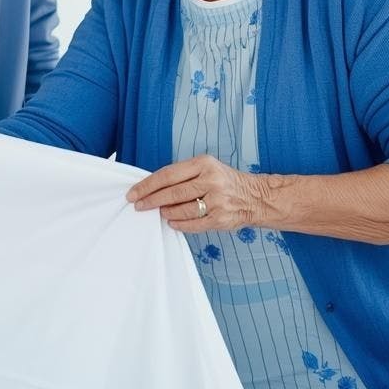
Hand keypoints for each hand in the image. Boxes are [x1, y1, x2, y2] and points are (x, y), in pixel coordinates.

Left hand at [126, 155, 271, 233]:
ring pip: (182, 209)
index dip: (147, 185)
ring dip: (166, 212)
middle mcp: (211, 180)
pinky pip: (193, 224)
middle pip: (172, 192)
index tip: (133, 193)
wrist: (255, 196)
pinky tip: (171, 222)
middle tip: (138, 206)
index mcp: (204, 164)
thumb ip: (183, 175)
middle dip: (151, 200)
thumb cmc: (224, 181)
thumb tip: (152, 187)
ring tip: (159, 212)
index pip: (168, 174)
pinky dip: (179, 224)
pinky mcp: (221, 218)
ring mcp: (217, 201)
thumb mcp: (206, 167)